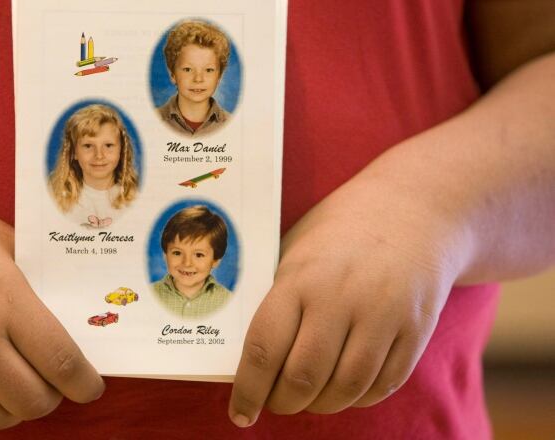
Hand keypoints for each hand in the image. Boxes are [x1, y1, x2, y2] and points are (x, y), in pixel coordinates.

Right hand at [0, 189, 103, 435]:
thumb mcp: (3, 243)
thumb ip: (39, 280)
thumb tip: (76, 314)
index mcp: (3, 299)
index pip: (59, 360)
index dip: (85, 383)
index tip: (92, 386)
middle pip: (33, 399)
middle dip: (55, 396)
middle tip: (56, 380)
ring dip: (19, 408)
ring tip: (22, 385)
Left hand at [229, 175, 464, 425]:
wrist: (416, 208)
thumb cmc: (340, 231)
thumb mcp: (295, 249)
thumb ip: (276, 298)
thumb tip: (247, 356)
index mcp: (300, 277)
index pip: (264, 348)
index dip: (248, 390)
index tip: (240, 413)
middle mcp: (341, 298)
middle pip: (304, 378)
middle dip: (282, 403)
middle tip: (275, 403)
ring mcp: (383, 315)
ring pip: (346, 388)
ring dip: (321, 405)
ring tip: (307, 399)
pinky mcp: (416, 329)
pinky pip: (384, 384)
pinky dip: (358, 398)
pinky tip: (343, 389)